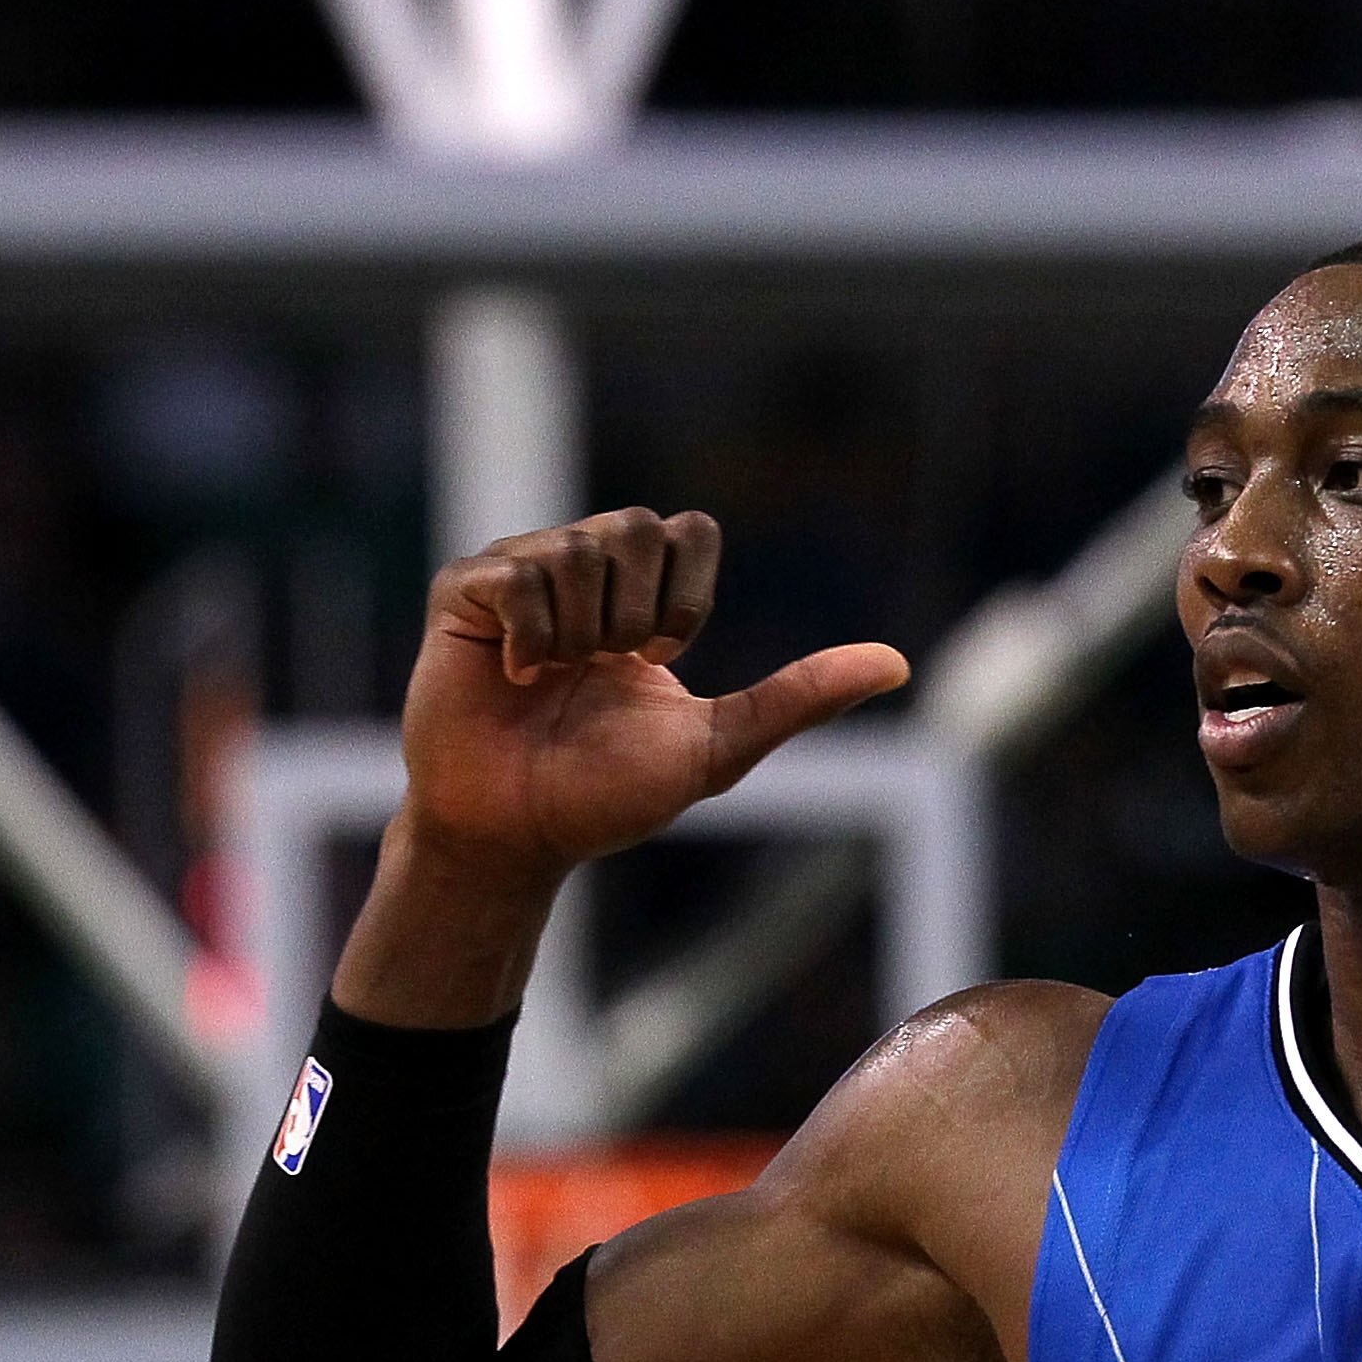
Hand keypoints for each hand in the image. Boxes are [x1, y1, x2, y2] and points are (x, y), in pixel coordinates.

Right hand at [398, 509, 907, 891]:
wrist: (517, 834)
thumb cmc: (606, 795)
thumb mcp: (719, 744)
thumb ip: (798, 697)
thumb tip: (898, 664)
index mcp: (639, 596)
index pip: (689, 529)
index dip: (685, 599)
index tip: (658, 660)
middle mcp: (581, 571)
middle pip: (636, 527)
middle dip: (633, 618)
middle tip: (601, 674)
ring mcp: (518, 574)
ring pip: (577, 549)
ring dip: (579, 635)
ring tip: (553, 682)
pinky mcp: (462, 592)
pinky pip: (515, 573)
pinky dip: (528, 634)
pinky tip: (515, 674)